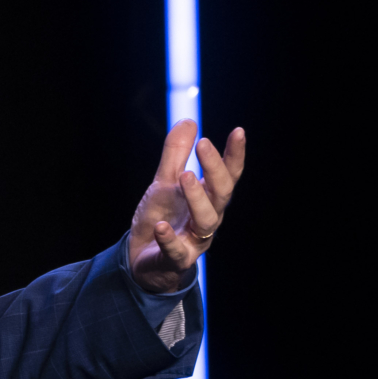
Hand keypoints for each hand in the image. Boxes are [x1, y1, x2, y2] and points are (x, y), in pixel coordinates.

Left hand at [126, 119, 246, 293]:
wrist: (139, 256)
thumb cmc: (161, 216)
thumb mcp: (164, 182)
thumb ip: (175, 154)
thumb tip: (188, 120)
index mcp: (208, 197)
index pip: (228, 175)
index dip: (234, 155)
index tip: (238, 131)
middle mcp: (208, 217)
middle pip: (222, 193)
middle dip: (216, 169)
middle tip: (204, 144)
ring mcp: (194, 239)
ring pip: (206, 220)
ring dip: (197, 197)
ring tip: (184, 177)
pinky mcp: (176, 258)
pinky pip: (176, 250)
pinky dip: (169, 238)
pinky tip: (161, 226)